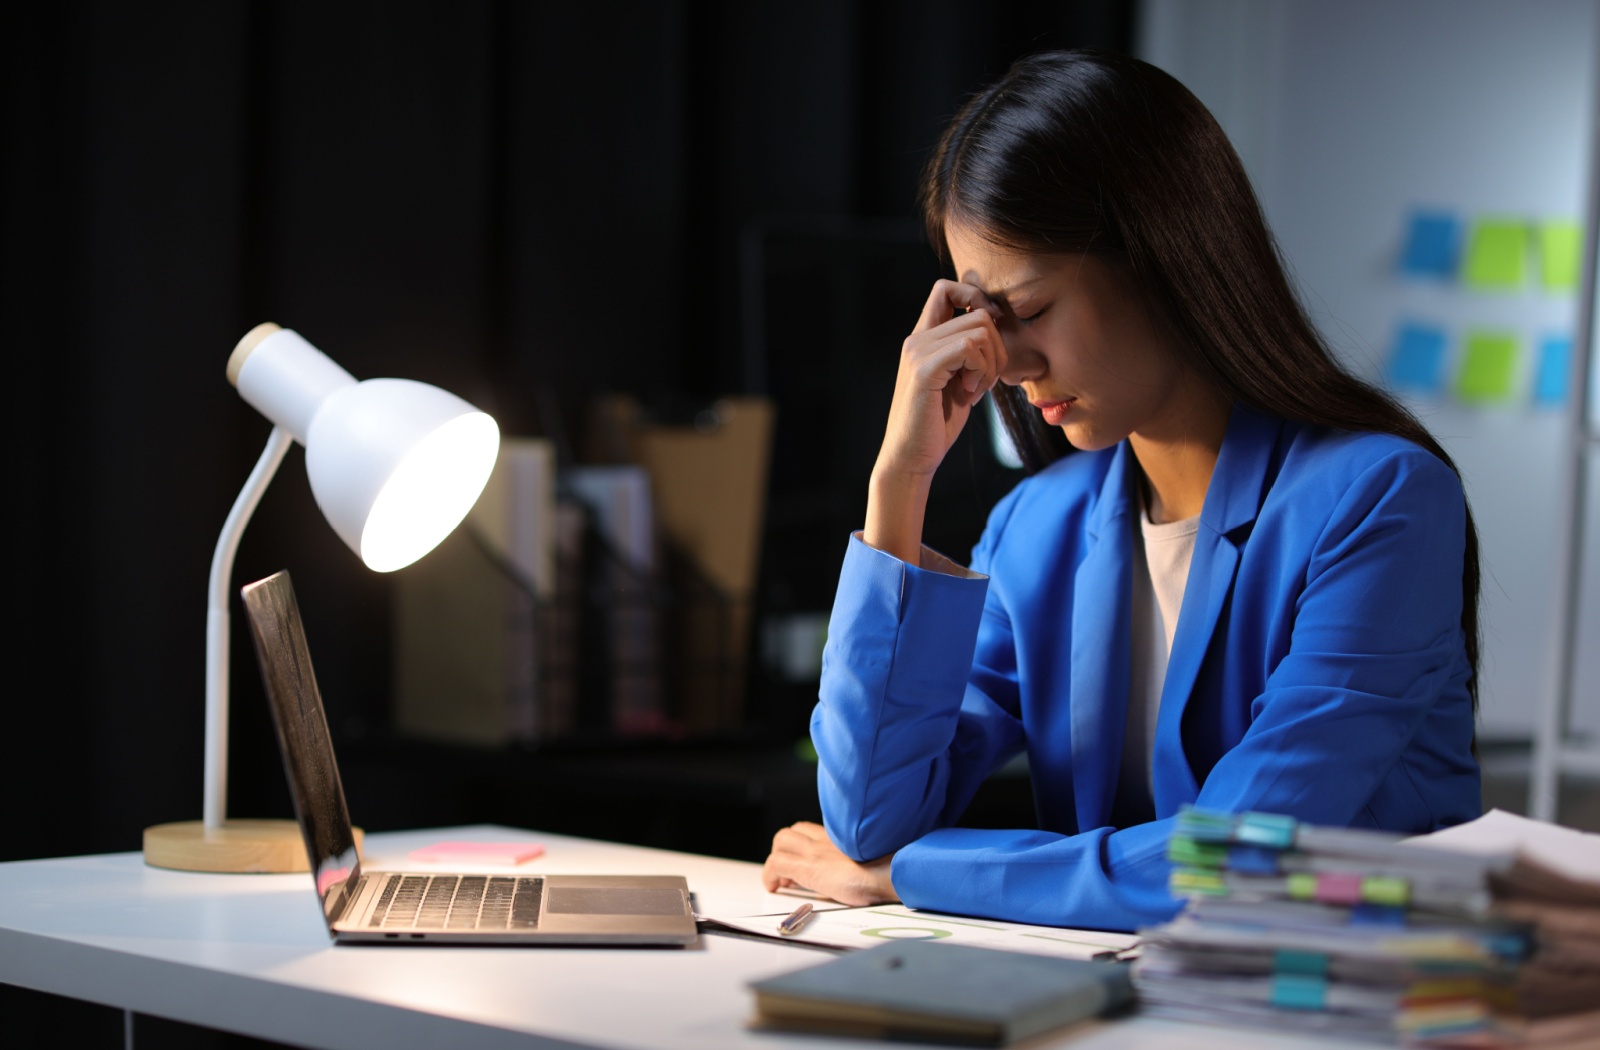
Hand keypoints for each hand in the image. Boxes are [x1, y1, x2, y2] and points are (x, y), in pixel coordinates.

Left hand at [761, 821, 898, 905]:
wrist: (889, 874)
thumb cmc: (890, 871)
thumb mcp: (875, 861)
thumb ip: (863, 861)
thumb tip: (864, 877)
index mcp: (842, 838)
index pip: (811, 830)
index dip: (801, 845)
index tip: (804, 864)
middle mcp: (826, 840)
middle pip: (793, 831)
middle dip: (785, 850)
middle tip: (790, 872)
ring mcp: (815, 851)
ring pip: (780, 840)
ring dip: (776, 859)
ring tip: (784, 880)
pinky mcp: (808, 867)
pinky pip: (775, 863)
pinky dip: (770, 875)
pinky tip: (775, 888)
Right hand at [866, 280, 1005, 562]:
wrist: (911, 458)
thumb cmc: (935, 424)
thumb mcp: (958, 380)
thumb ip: (969, 352)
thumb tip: (996, 322)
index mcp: (922, 337)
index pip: (947, 288)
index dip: (976, 297)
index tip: (990, 333)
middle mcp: (917, 338)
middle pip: (979, 313)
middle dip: (997, 348)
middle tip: (983, 381)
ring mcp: (918, 352)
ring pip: (980, 330)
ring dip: (991, 364)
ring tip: (975, 391)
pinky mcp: (924, 369)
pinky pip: (970, 348)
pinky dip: (981, 372)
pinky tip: (969, 396)